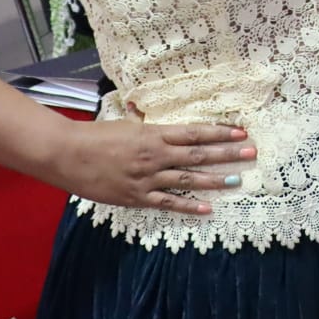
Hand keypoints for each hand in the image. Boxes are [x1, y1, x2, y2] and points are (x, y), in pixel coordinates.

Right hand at [47, 117, 256, 215]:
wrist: (67, 154)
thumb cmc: (95, 135)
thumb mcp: (125, 123)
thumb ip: (142, 121)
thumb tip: (146, 110)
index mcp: (154, 134)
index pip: (195, 132)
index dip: (220, 132)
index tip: (241, 132)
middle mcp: (156, 155)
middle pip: (198, 154)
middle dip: (227, 153)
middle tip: (251, 153)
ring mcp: (148, 177)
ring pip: (188, 178)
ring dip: (215, 180)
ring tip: (237, 180)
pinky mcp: (137, 197)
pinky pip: (168, 202)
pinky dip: (189, 206)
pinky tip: (207, 208)